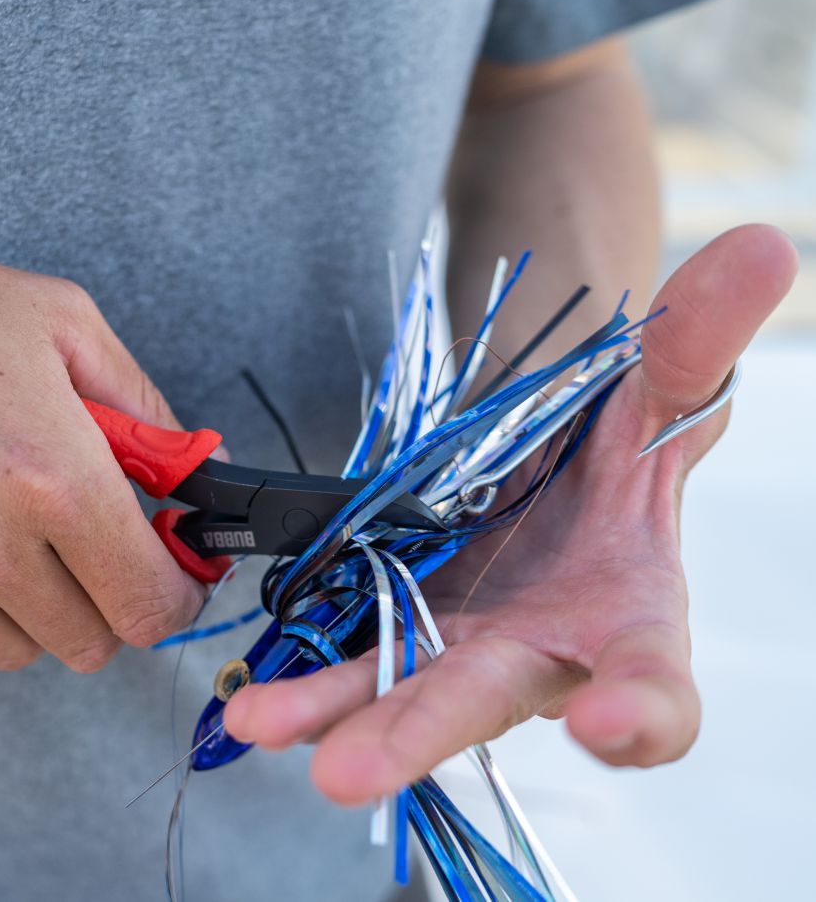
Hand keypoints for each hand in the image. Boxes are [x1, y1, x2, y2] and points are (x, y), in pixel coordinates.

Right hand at [0, 225, 203, 672]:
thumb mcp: (66, 326)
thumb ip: (146, 409)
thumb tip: (198, 469)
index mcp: (52, 478)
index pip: (148, 602)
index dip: (179, 595)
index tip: (182, 574)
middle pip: (93, 641)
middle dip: (115, 597)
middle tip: (106, 547)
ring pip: (20, 652)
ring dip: (43, 611)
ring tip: (29, 539)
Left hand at [225, 224, 797, 803]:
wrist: (545, 449)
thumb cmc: (618, 435)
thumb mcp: (658, 387)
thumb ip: (700, 338)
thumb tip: (764, 245)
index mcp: (626, 618)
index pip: (655, 691)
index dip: (643, 715)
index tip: (614, 723)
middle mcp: (537, 651)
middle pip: (486, 702)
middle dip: (421, 731)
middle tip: (350, 769)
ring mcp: (456, 641)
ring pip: (396, 687)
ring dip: (332, 709)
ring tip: (262, 724)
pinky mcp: (396, 617)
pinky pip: (349, 646)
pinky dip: (304, 665)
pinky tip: (249, 688)